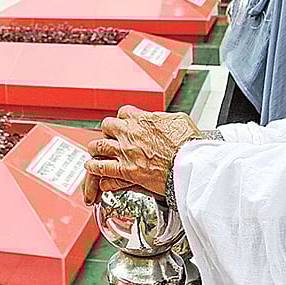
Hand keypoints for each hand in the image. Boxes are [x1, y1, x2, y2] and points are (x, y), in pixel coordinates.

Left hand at [83, 105, 200, 202]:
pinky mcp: (125, 171)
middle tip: (110, 138)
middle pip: (106, 126)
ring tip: (95, 153)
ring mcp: (125, 152)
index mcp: (141, 119)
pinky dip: (96, 170)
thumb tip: (158, 119)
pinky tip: (95, 170)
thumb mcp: (178, 120)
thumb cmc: (188, 144)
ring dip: (96, 150)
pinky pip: (102, 169)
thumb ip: (163, 118)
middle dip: (107, 132)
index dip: (124, 119)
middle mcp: (129, 133)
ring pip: (98, 147)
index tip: (126, 124)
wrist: (190, 165)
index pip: (124, 113)